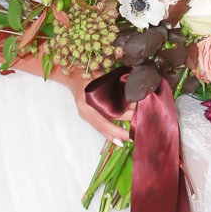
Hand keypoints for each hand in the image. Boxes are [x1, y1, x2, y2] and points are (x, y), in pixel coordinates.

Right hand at [12, 55, 127, 143]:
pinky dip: (111, 133)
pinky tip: (120, 139)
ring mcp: (86, 115)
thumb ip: (113, 85)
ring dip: (119, 131)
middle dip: (124, 129)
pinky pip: (101, 127)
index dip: (118, 130)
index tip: (131, 135)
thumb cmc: (86, 72)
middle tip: (139, 128)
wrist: (71, 74)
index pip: (104, 123)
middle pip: (107, 126)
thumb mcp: (99, 77)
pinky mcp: (89, 115)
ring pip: (104, 129)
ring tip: (134, 132)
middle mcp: (86, 113)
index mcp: (87, 104)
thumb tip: (133, 90)